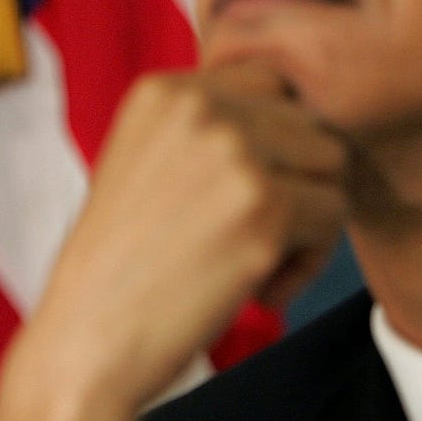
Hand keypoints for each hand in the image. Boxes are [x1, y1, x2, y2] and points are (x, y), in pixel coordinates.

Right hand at [0, 60, 346, 420]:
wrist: (87, 337)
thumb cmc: (119, 264)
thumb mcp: (144, 159)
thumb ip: (206, 127)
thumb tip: (302, 115)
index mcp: (164, 89)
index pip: (270, 82)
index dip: (273, 141)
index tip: (240, 193)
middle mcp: (200, 106)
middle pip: (308, 121)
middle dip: (296, 179)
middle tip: (249, 235)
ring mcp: (235, 154)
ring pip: (330, 165)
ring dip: (310, 217)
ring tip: (255, 259)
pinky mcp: (266, 208)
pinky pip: (333, 217)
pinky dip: (308, 262)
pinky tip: (257, 289)